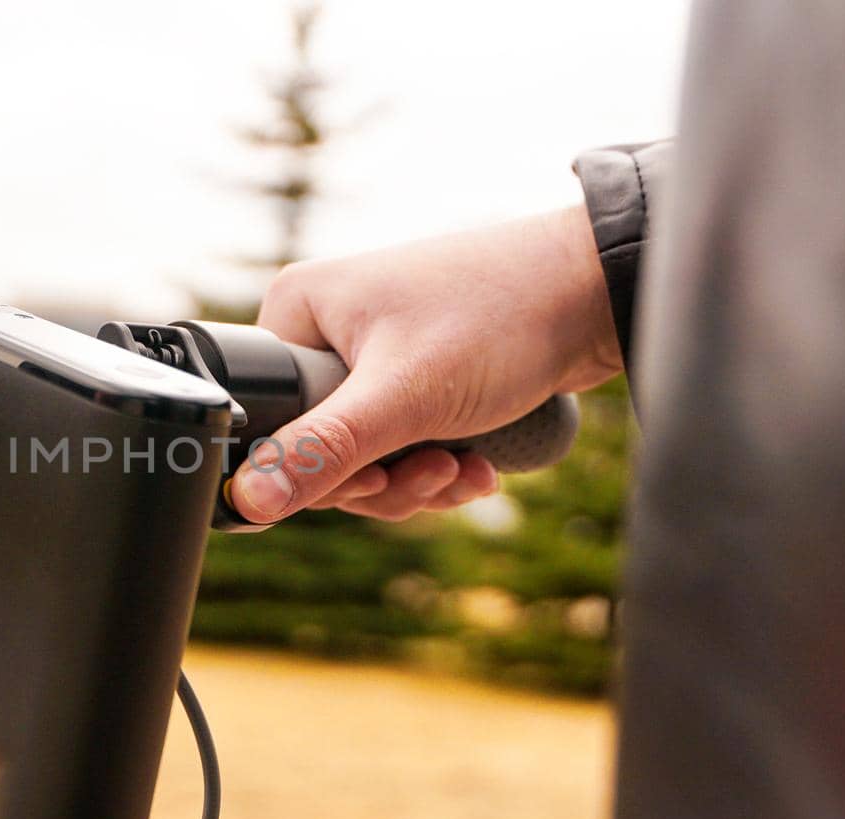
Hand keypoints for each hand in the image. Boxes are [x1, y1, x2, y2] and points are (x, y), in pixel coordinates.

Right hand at [229, 205, 621, 523]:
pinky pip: (403, 447)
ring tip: (466, 467)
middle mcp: (327, 328)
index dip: (313, 467)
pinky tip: (479, 466)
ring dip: (417, 481)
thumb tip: (247, 500)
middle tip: (434, 472)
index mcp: (298, 312)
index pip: (269, 420)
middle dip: (381, 480)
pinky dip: (438, 467)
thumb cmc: (500, 317)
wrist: (597, 292)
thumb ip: (322, 451)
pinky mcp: (416, 377)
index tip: (373, 479)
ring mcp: (372, 354)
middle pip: (318, 447)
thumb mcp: (403, 396)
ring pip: (365, 457)